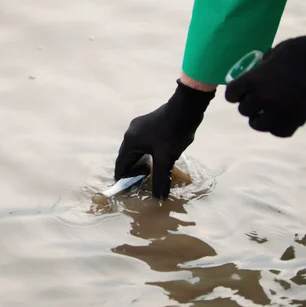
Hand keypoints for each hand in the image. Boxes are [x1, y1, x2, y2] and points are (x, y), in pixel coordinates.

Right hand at [114, 81, 215, 198]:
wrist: (186, 109)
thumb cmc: (172, 134)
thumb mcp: (166, 160)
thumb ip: (160, 179)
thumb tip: (158, 197)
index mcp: (131, 141)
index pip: (121, 163)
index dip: (122, 177)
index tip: (124, 189)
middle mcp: (131, 133)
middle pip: (127, 156)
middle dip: (131, 170)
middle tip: (137, 184)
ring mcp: (140, 126)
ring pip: (136, 149)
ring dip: (140, 161)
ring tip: (147, 173)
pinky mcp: (150, 123)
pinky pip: (143, 142)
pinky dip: (146, 153)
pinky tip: (155, 159)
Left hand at [225, 36, 305, 136]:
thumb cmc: (301, 52)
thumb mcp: (278, 51)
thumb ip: (264, 62)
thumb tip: (259, 68)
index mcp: (254, 80)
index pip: (231, 94)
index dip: (235, 92)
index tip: (239, 92)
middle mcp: (263, 98)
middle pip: (244, 110)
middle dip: (248, 104)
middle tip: (256, 99)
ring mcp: (278, 112)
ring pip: (257, 124)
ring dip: (260, 118)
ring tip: (267, 111)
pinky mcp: (295, 122)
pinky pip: (278, 132)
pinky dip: (277, 126)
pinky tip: (281, 117)